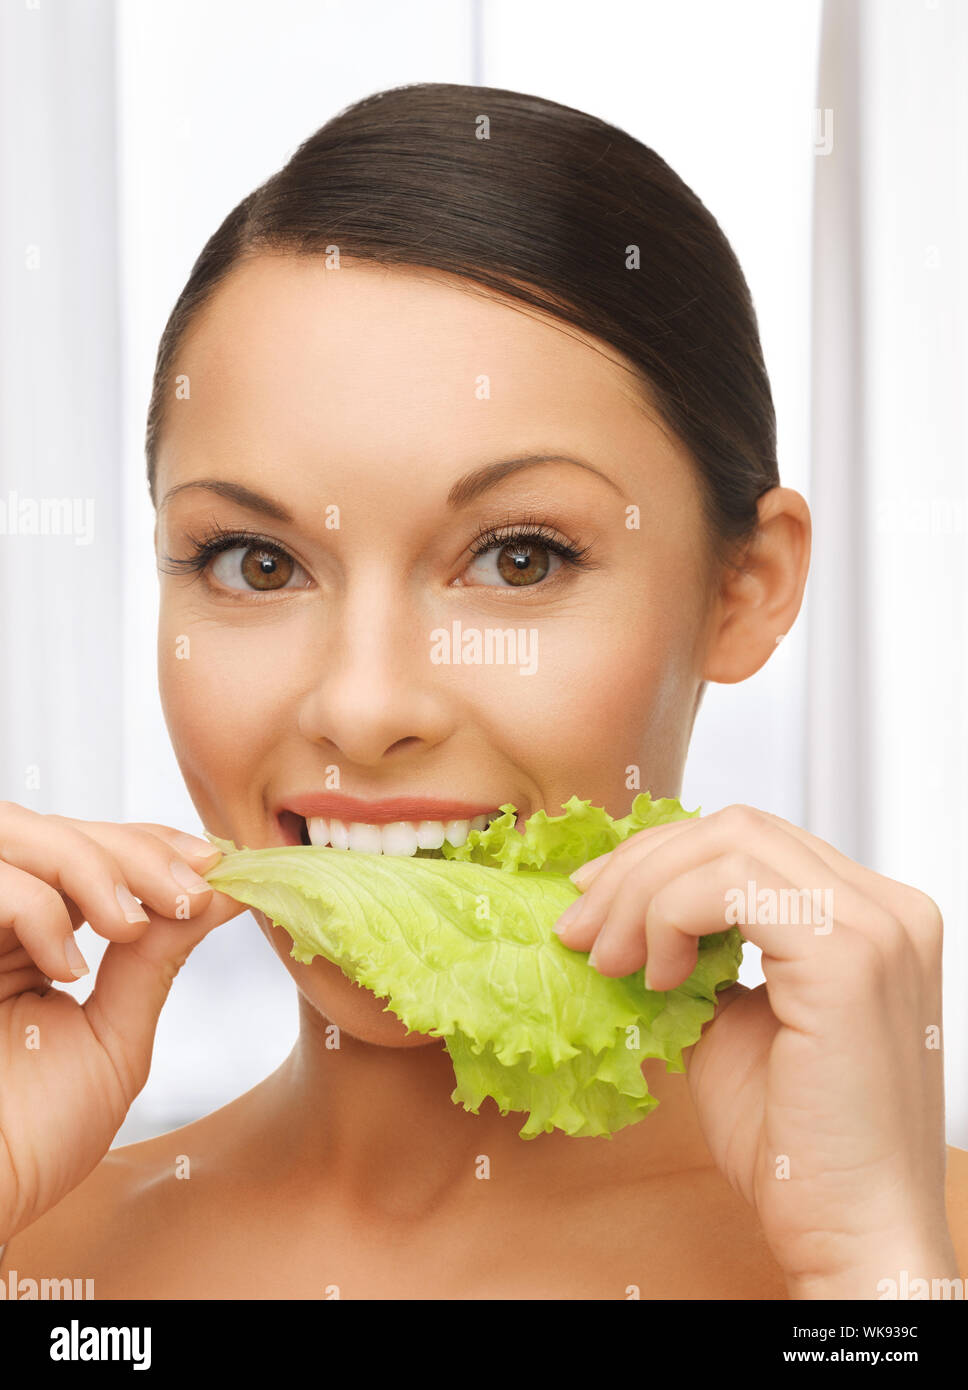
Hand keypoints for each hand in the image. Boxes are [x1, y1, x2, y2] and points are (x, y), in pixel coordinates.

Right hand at [0, 804, 245, 1243]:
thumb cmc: (30, 1139)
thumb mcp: (114, 1037)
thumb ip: (158, 958)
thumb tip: (226, 890)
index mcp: (33, 937)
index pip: (92, 848)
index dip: (154, 842)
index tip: (216, 864)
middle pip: (59, 828)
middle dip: (136, 851)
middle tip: (187, 893)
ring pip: (18, 830)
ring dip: (91, 864)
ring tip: (130, 926)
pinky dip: (36, 906)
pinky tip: (66, 967)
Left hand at [553, 803, 958, 1296]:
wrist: (851, 1236)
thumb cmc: (798, 1149)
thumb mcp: (731, 1026)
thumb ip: (701, 960)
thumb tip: (627, 918)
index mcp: (867, 917)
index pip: (750, 841)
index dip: (660, 857)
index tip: (593, 901)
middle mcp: (887, 907)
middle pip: (735, 829)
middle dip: (639, 867)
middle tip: (580, 928)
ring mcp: (876, 925)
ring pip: (727, 844)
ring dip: (644, 892)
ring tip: (609, 960)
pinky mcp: (849, 956)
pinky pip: (729, 887)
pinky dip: (669, 915)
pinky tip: (654, 975)